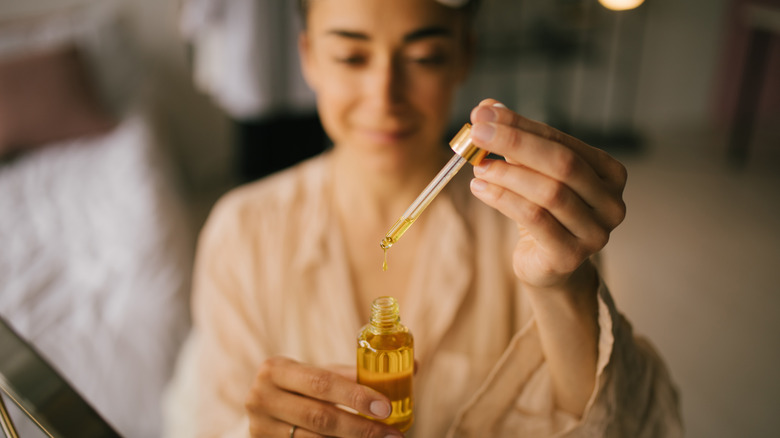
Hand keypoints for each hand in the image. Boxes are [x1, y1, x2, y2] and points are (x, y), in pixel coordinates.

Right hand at [245, 356, 402, 437]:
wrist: (261, 409)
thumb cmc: (300, 387)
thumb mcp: (318, 374)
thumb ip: (356, 373)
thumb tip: (414, 367)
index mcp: (276, 369)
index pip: (321, 383)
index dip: (355, 396)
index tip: (386, 407)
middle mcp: (260, 397)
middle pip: (319, 417)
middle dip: (360, 428)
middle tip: (391, 434)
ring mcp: (260, 428)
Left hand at [469, 99, 626, 289]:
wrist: (548, 266)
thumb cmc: (544, 212)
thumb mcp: (532, 173)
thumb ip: (515, 141)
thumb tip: (487, 108)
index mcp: (609, 173)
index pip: (562, 140)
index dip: (522, 125)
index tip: (485, 114)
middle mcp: (611, 202)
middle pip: (562, 163)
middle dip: (515, 143)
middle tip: (477, 133)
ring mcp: (595, 232)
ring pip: (549, 192)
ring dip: (507, 174)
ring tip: (478, 166)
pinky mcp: (570, 256)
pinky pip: (535, 219)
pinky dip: (503, 199)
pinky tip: (480, 189)